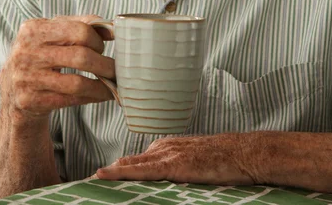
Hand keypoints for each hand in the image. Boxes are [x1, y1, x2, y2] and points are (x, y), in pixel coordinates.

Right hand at [0, 15, 114, 123]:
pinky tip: (101, 94)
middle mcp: (26, 52)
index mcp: (33, 29)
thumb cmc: (40, 57)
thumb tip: (111, 28)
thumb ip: (79, 26)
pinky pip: (70, 100)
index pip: (79, 30)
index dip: (97, 40)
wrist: (12, 91)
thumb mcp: (52, 35)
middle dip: (104, 64)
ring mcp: (26, 78)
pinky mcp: (30, 101)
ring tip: (113, 83)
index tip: (103, 47)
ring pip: (77, 82)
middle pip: (80, 56)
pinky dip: (91, 97)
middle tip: (115, 68)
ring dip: (101, 84)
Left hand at [96, 135, 255, 184]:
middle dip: (108, 173)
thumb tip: (162, 183)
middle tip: (86, 183)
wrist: (245, 153)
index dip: (116, 172)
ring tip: (89, 181)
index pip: (135, 162)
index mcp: (167, 148)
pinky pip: (144, 169)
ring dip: (110, 173)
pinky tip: (107, 174)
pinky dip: (123, 172)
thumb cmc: (224, 159)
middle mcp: (164, 148)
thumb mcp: (196, 163)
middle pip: (129, 163)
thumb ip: (177, 170)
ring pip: (131, 164)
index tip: (97, 180)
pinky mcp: (176, 164)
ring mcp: (169, 154)